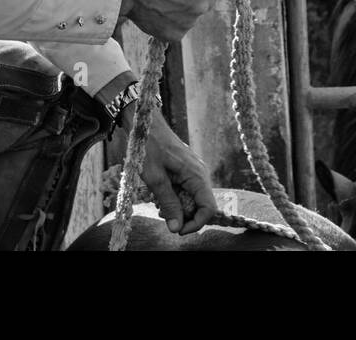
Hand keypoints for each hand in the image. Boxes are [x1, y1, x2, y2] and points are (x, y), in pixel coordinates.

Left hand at [125, 104, 216, 234]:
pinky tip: (161, 192)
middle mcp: (200, 173)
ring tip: (159, 202)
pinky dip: (176, 197)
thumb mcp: (155, 179)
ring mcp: (194, 171)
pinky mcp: (187, 170)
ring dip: (178, 207)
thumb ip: (168, 203)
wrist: (146, 125)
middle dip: (184, 216)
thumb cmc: (149, 148)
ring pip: (194, 199)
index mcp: (196, 175)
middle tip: (162, 213)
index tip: (177, 230)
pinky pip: (188, 190)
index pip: (209, 208)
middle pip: (202, 205)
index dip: (196, 223)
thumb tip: (177, 228)